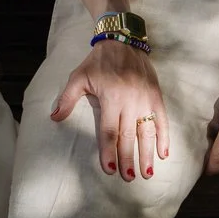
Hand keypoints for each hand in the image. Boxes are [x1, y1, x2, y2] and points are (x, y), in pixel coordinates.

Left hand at [51, 39, 168, 181]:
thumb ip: (67, 99)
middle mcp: (131, 101)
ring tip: (147, 173)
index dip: (109, 152)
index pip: (109, 131)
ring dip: (148, 154)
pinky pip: (162, 120)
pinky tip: (163, 154)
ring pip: (148, 131)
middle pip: (129, 136)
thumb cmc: (98, 62)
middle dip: (129, 158)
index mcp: (111, 98)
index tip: (110, 170)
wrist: (123, 40)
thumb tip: (54, 118)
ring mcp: (146, 99)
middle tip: (128, 178)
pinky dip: (164, 138)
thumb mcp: (78, 77)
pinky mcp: (156, 96)